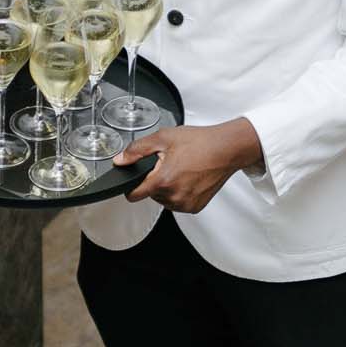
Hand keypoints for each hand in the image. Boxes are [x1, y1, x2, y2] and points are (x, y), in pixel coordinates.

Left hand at [113, 119, 262, 212]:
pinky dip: (180, 192)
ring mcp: (185, 204)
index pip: (134, 195)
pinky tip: (189, 178)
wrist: (225, 149)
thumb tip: (120, 161)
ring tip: (181, 168)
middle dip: (155, 180)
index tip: (135, 179)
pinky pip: (178, 203)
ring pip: (164, 200)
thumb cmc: (199, 142)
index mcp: (162, 181)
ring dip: (167, 188)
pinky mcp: (195, 208)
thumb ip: (137, 150)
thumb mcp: (163, 138)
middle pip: (151, 195)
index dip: (131, 185)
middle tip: (168, 163)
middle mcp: (173, 197)